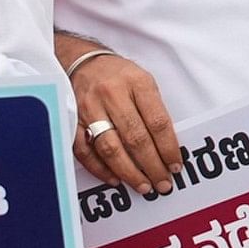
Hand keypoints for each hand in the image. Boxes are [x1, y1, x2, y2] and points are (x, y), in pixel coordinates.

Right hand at [68, 49, 183, 195]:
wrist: (84, 62)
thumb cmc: (118, 75)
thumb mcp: (143, 81)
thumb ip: (154, 110)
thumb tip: (167, 148)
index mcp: (136, 82)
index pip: (157, 122)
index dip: (168, 148)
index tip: (175, 165)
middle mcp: (112, 94)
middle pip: (135, 138)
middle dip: (151, 166)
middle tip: (162, 183)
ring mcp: (90, 107)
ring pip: (110, 147)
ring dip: (129, 172)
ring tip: (143, 185)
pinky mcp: (72, 119)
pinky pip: (85, 150)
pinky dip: (100, 168)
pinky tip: (115, 179)